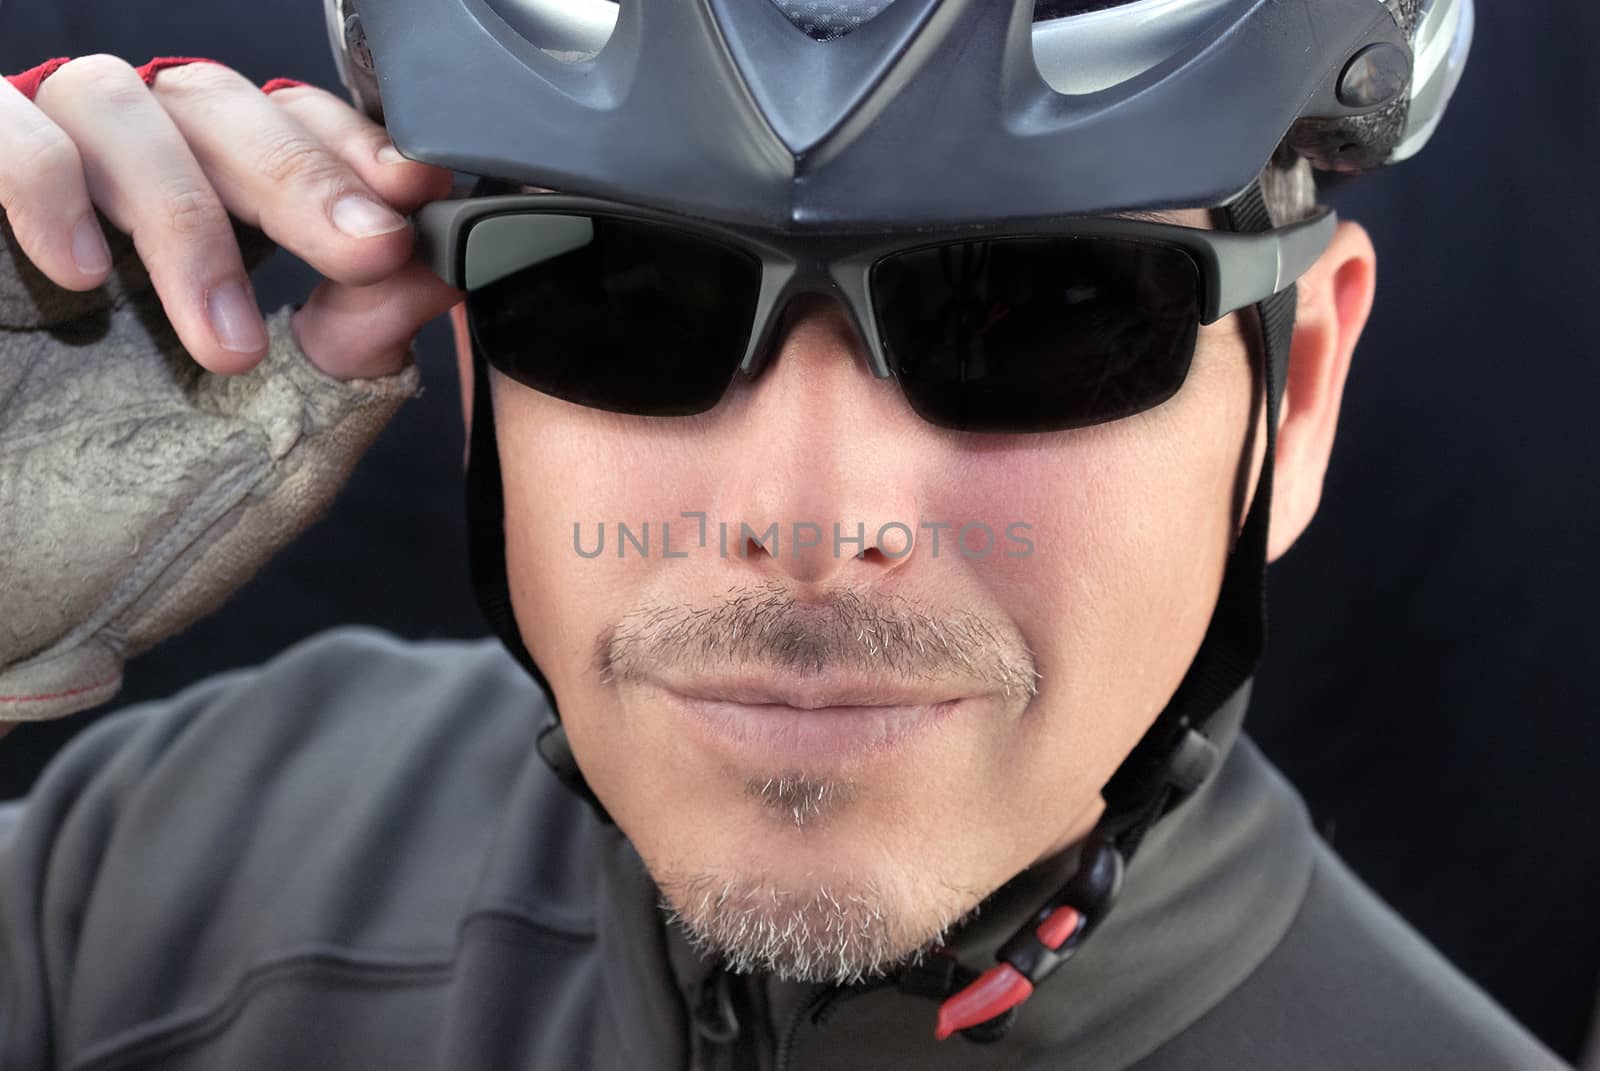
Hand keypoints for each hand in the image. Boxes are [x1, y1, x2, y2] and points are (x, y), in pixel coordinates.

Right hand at [0, 55, 465, 720]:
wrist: (9, 594)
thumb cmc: (127, 532)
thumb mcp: (268, 449)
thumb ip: (351, 361)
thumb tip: (434, 275)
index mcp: (216, 232)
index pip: (292, 132)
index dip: (354, 149)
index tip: (416, 199)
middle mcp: (128, 188)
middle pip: (219, 103)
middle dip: (307, 175)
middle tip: (366, 249)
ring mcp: (40, 184)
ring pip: (118, 99)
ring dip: (189, 214)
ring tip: (222, 344)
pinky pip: (3, 129)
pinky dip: (48, 185)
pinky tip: (80, 276)